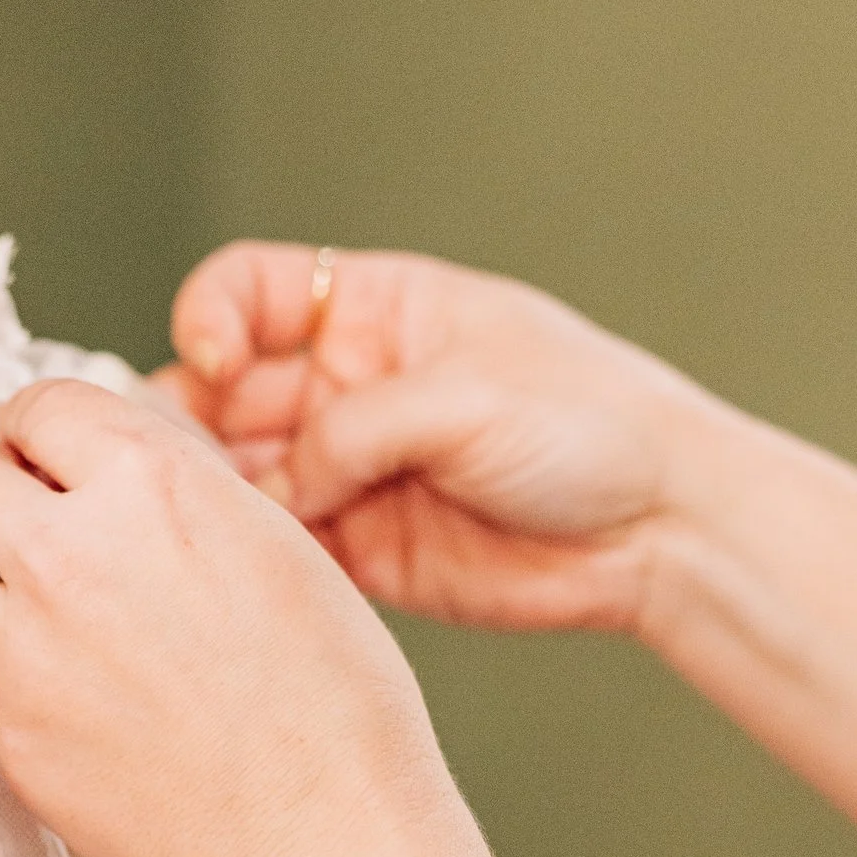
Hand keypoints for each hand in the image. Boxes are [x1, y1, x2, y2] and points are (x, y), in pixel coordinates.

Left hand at [0, 379, 449, 856]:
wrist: (320, 834)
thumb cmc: (330, 689)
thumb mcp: (271, 539)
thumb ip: (169, 484)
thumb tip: (100, 451)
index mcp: (147, 481)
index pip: (34, 406)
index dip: (42, 436)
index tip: (52, 463)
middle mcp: (68, 551)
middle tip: (17, 526)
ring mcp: (28, 647)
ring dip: (1, 596)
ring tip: (82, 639)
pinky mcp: (10, 732)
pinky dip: (25, 684)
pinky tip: (100, 715)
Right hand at [156, 240, 722, 636]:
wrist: (661, 529)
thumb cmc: (594, 425)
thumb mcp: (467, 394)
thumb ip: (356, 430)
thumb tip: (277, 485)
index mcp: (374, 312)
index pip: (249, 292)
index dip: (211, 319)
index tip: (215, 360)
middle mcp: (349, 388)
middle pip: (223, 392)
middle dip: (197, 423)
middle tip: (195, 461)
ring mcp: (350, 470)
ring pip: (241, 476)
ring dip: (224, 496)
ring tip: (236, 518)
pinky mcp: (361, 549)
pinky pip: (283, 550)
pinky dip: (260, 557)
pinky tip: (262, 563)